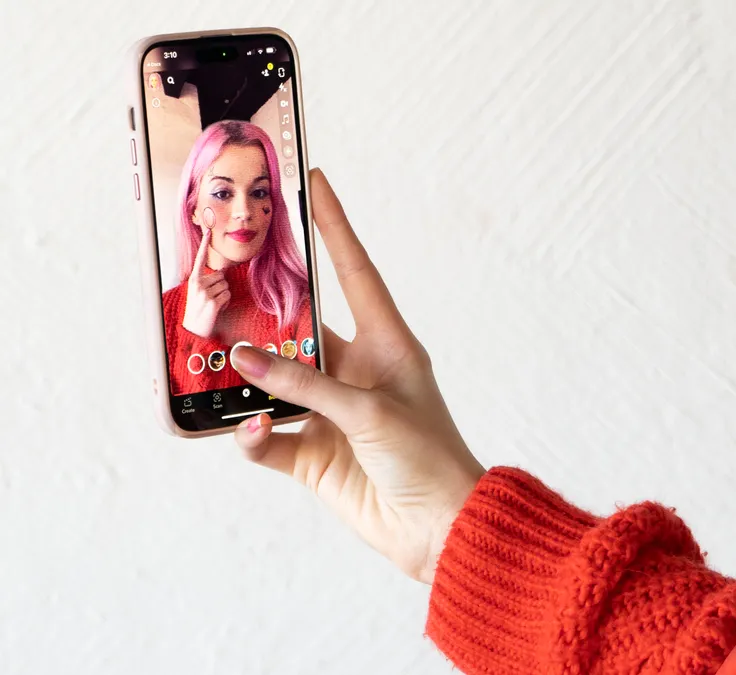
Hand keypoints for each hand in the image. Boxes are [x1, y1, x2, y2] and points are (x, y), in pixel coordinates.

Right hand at [181, 208, 228, 338]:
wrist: (192, 329)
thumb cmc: (197, 310)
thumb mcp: (198, 292)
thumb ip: (207, 281)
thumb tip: (222, 272)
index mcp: (193, 279)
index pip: (200, 258)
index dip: (205, 244)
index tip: (208, 231)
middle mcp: (198, 284)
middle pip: (221, 275)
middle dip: (221, 287)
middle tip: (210, 299)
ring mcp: (205, 293)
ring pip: (226, 286)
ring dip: (224, 296)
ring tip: (212, 305)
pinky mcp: (213, 302)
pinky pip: (228, 295)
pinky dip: (225, 303)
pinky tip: (216, 310)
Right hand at [229, 168, 484, 583]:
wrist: (440, 529)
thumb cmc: (427, 456)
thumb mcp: (368, 409)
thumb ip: (305, 383)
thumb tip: (246, 358)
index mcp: (387, 343)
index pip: (354, 272)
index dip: (334, 227)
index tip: (314, 180)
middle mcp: (356, 371)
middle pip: (298, 327)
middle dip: (259, 310)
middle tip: (217, 283)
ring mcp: (331, 413)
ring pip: (272, 381)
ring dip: (243, 375)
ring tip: (209, 357)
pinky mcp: (314, 455)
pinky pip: (267, 438)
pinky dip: (253, 436)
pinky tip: (250, 432)